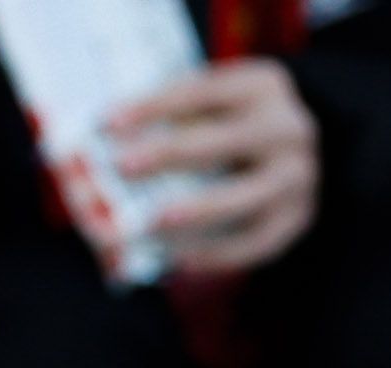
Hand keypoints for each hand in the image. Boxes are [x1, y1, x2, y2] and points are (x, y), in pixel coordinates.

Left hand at [105, 59, 317, 277]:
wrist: (297, 155)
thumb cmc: (231, 128)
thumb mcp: (214, 106)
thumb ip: (171, 121)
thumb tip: (93, 153)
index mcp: (260, 85)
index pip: (202, 90)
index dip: (155, 105)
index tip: (108, 122)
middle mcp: (287, 127)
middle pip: (224, 142)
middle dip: (170, 154)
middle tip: (122, 167)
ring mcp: (297, 176)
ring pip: (245, 197)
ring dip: (197, 210)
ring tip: (152, 223)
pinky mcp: (296, 220)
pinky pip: (254, 243)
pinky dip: (215, 254)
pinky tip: (178, 260)